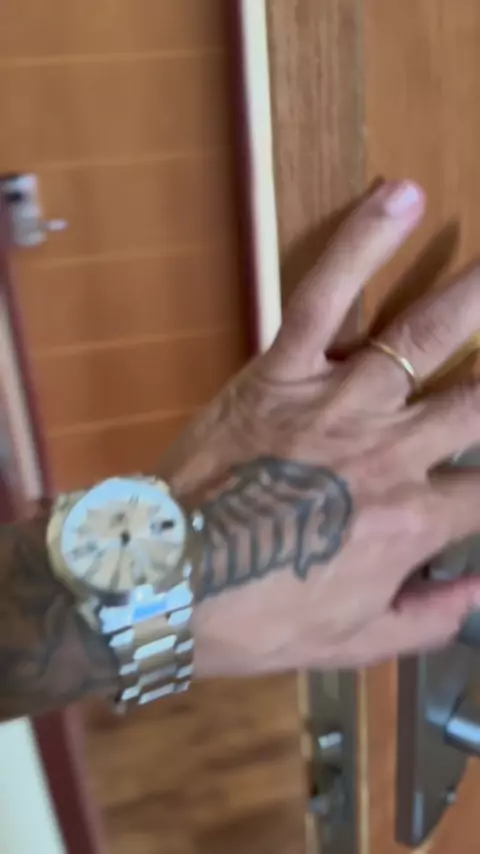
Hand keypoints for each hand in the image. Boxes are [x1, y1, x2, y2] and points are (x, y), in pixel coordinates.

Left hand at [159, 180, 479, 675]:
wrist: (162, 583)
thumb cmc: (257, 618)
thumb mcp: (354, 643)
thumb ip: (429, 617)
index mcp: (411, 522)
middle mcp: (390, 454)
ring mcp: (336, 403)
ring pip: (423, 334)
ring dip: (475, 293)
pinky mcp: (279, 372)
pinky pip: (324, 298)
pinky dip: (361, 244)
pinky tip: (400, 196)